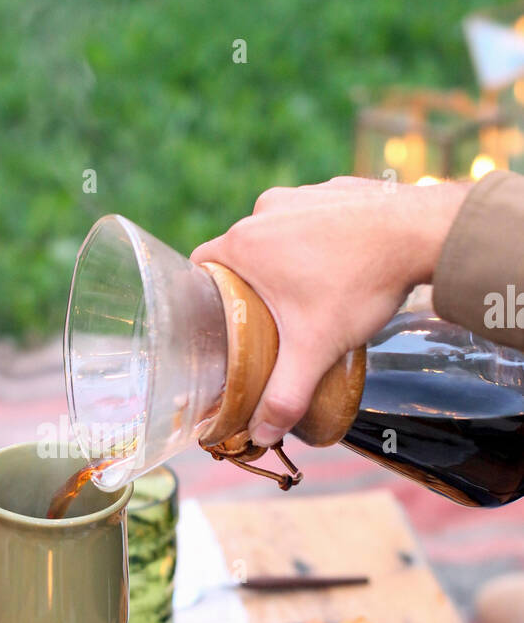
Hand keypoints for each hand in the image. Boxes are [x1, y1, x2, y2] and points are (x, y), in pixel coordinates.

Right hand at [191, 177, 468, 445]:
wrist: (422, 232)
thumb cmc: (360, 283)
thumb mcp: (315, 348)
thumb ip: (284, 395)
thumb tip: (260, 433)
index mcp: (244, 243)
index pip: (201, 268)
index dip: (205, 296)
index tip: (221, 321)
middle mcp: (264, 211)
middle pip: (240, 253)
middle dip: (251, 285)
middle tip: (270, 319)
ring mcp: (300, 195)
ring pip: (277, 234)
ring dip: (285, 261)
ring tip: (310, 294)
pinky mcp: (332, 189)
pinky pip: (311, 218)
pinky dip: (318, 240)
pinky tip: (340, 264)